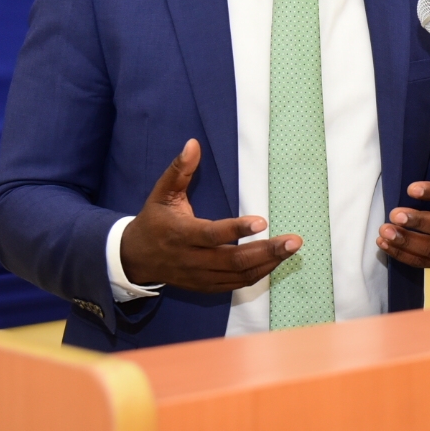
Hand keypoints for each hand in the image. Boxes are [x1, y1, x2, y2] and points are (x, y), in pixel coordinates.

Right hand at [120, 139, 299, 291]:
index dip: (237, 230)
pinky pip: (236, 285)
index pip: (212, 234)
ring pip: (239, 275)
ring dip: (268, 263)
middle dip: (267, 251)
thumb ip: (178, 170)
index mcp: (181, 234)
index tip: (262, 221)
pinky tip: (275, 262)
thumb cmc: (154, 221)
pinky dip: (258, 275)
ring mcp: (200, 276)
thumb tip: (193, 144)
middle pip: (234, 260)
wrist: (135, 259)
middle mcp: (192, 259)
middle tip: (294, 241)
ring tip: (291, 250)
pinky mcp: (206, 286)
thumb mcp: (161, 193)